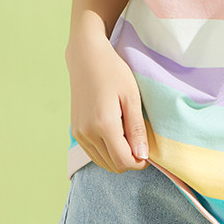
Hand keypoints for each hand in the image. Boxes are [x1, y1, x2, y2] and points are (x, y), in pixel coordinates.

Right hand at [65, 33, 149, 173]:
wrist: (86, 58)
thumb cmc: (114, 73)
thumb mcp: (132, 98)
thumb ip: (137, 129)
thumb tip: (142, 156)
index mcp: (104, 125)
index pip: (123, 161)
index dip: (139, 163)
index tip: (148, 154)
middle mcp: (87, 133)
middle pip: (112, 165)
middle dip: (130, 161)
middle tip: (140, 144)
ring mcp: (78, 133)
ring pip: (102, 162)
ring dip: (118, 158)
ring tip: (129, 138)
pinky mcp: (75, 130)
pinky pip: (93, 153)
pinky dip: (106, 152)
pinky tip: (116, 137)